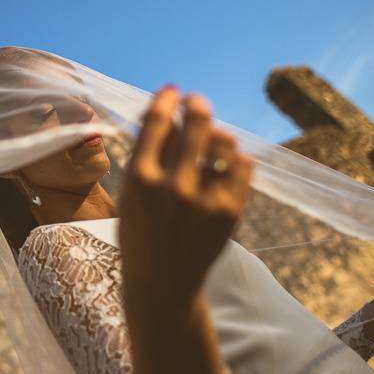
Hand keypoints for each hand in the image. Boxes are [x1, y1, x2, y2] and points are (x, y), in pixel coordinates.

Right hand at [118, 85, 254, 307]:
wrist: (163, 283)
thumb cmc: (142, 233)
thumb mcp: (131, 194)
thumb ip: (147, 155)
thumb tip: (167, 110)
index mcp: (140, 180)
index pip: (157, 122)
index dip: (166, 99)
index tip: (172, 90)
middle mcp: (173, 187)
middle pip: (196, 125)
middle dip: (197, 105)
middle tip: (197, 102)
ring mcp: (204, 200)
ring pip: (224, 143)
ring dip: (218, 134)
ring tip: (213, 139)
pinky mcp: (230, 211)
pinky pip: (242, 166)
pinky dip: (235, 160)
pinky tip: (226, 164)